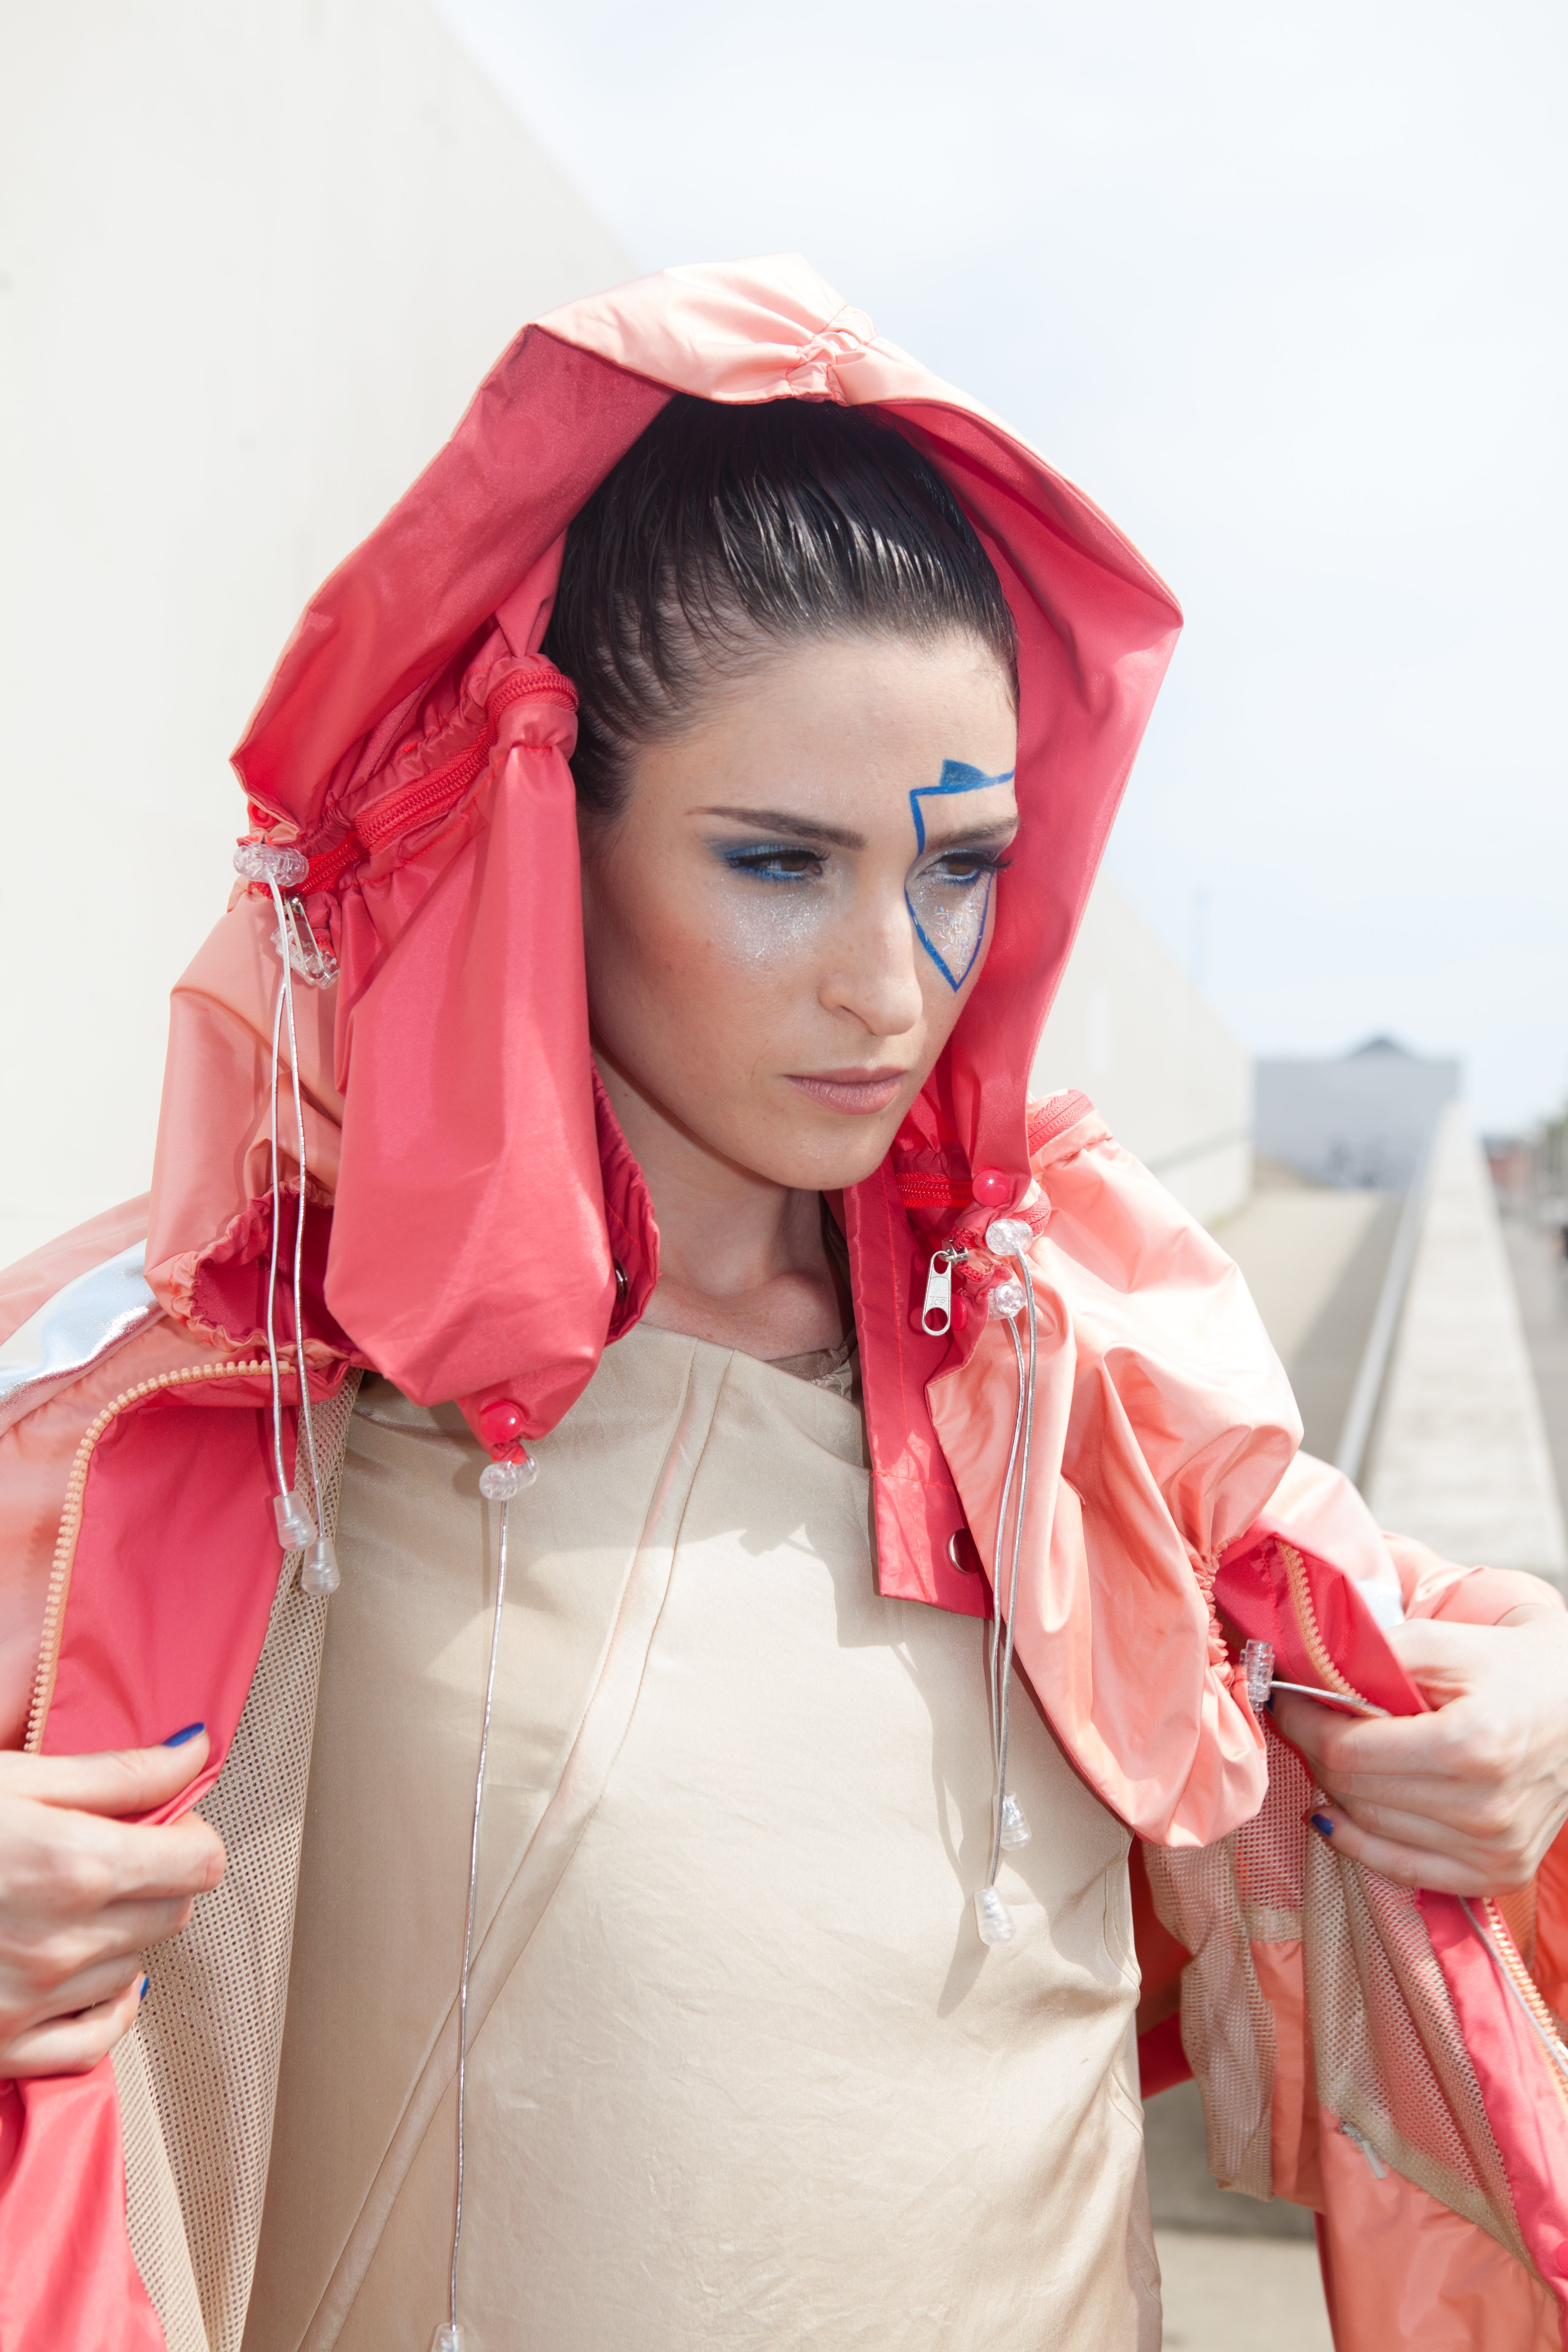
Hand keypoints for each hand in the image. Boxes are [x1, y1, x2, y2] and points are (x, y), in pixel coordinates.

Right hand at [0, 1735, 225, 2076]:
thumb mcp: (12, 1778)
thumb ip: (116, 1773)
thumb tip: (193, 1751)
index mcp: (75, 1865)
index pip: (200, 1863)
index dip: (190, 1834)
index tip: (166, 1822)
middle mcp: (65, 1944)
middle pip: (173, 1913)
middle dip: (159, 1879)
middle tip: (117, 1853)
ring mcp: (33, 2004)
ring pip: (138, 1967)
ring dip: (124, 1935)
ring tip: (72, 1902)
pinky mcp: (2, 2047)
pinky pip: (95, 2040)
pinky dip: (105, 2006)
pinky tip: (81, 1974)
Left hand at [1271, 1608, 1567, 1895]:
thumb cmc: (1506, 1669)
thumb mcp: (1441, 1643)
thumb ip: (1371, 1658)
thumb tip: (1303, 1677)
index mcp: (1472, 1745)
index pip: (1348, 1750)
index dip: (1303, 1724)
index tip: (1285, 1700)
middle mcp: (1485, 1808)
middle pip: (1354, 1791)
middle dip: (1317, 1752)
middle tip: (1309, 1722)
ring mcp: (1495, 1849)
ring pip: (1370, 1829)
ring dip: (1338, 1792)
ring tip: (1337, 1755)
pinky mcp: (1499, 1874)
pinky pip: (1402, 1871)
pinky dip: (1359, 1842)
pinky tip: (1337, 1813)